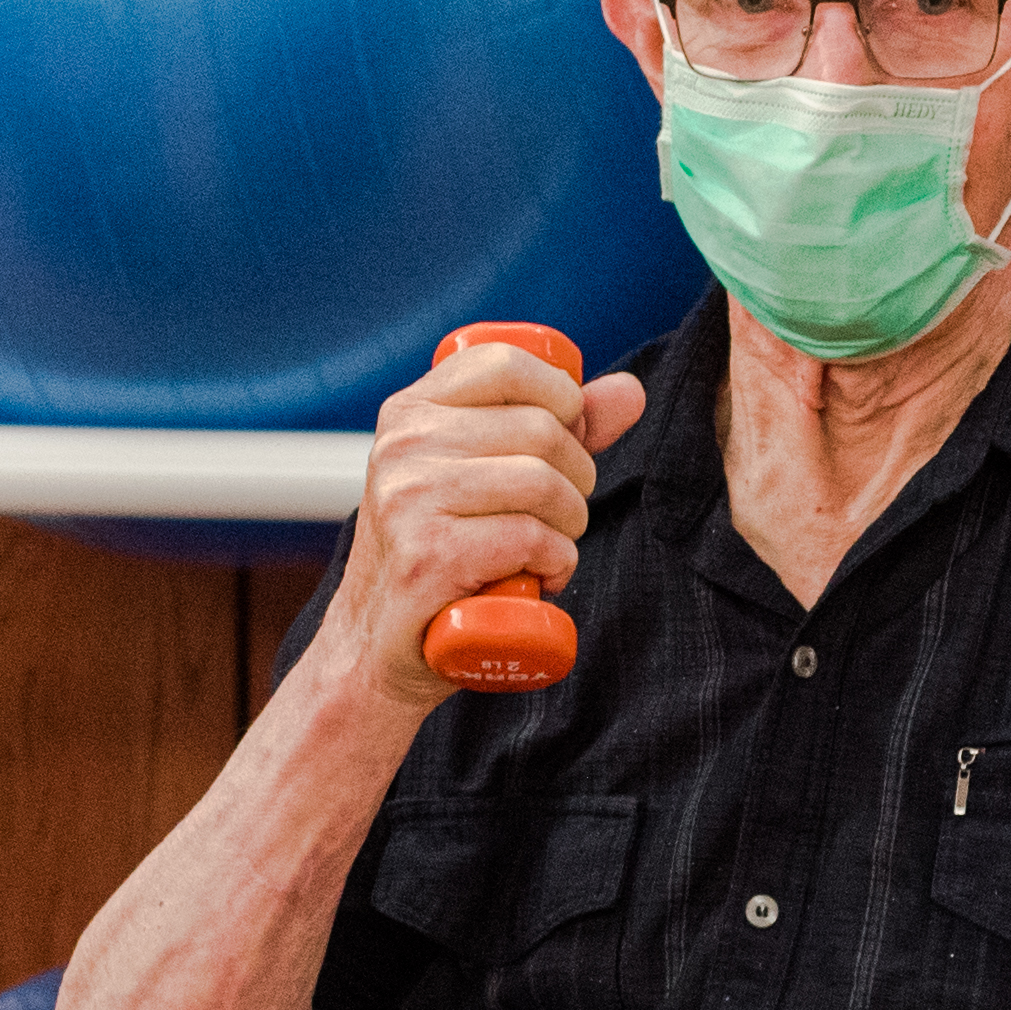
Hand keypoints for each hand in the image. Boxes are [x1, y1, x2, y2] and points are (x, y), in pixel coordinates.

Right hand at [318, 340, 649, 711]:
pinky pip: (533, 539)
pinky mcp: (427, 556)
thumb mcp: (487, 475)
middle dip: (576, 478)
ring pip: (544, 483)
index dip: (560, 399)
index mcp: (411, 411)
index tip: (564, 441)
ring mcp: (408, 499)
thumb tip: (631, 392)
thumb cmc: (442, 552)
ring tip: (548, 548)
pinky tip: (538, 580)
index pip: (506, 364)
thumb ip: (560, 428)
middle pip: (542, 429)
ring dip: (571, 525)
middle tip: (557, 516)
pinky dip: (557, 564)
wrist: (379, 646)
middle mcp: (402, 445)